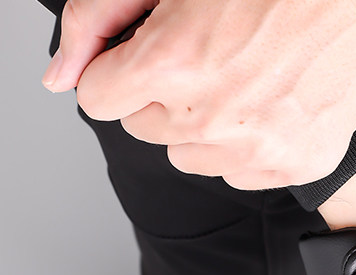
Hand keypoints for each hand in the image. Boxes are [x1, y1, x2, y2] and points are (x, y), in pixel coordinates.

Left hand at [46, 0, 355, 188]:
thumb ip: (99, 19)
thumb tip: (59, 78)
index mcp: (172, 63)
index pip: (99, 98)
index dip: (120, 70)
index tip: (147, 54)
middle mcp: (212, 119)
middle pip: (145, 129)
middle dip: (161, 95)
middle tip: (208, 56)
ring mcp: (258, 150)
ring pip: (192, 158)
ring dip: (203, 126)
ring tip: (244, 79)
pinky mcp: (296, 166)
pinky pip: (240, 175)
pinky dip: (246, 148)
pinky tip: (272, 105)